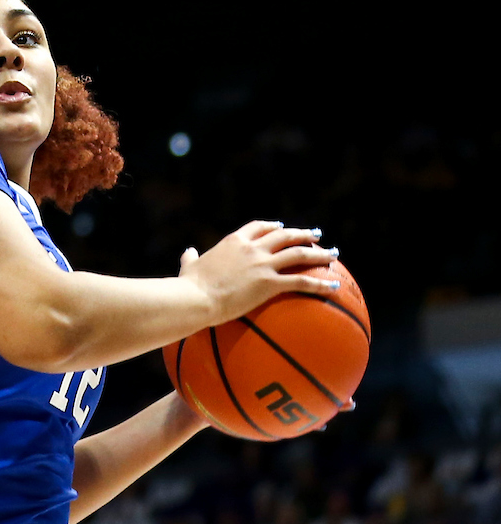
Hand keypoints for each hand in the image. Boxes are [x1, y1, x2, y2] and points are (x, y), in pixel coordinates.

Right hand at [178, 220, 340, 325]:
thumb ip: (191, 257)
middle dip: (303, 234)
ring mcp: (263, 264)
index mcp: (234, 242)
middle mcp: (252, 248)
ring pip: (299, 254)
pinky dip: (321, 283)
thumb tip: (189, 251)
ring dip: (319, 252)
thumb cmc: (189, 285)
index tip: (281, 227)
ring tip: (333, 254)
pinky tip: (335, 285)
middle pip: (285, 236)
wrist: (195, 297)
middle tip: (317, 235)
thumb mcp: (190, 266)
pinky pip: (302, 281)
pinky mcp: (270, 283)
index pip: (258, 227)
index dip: (272, 226)